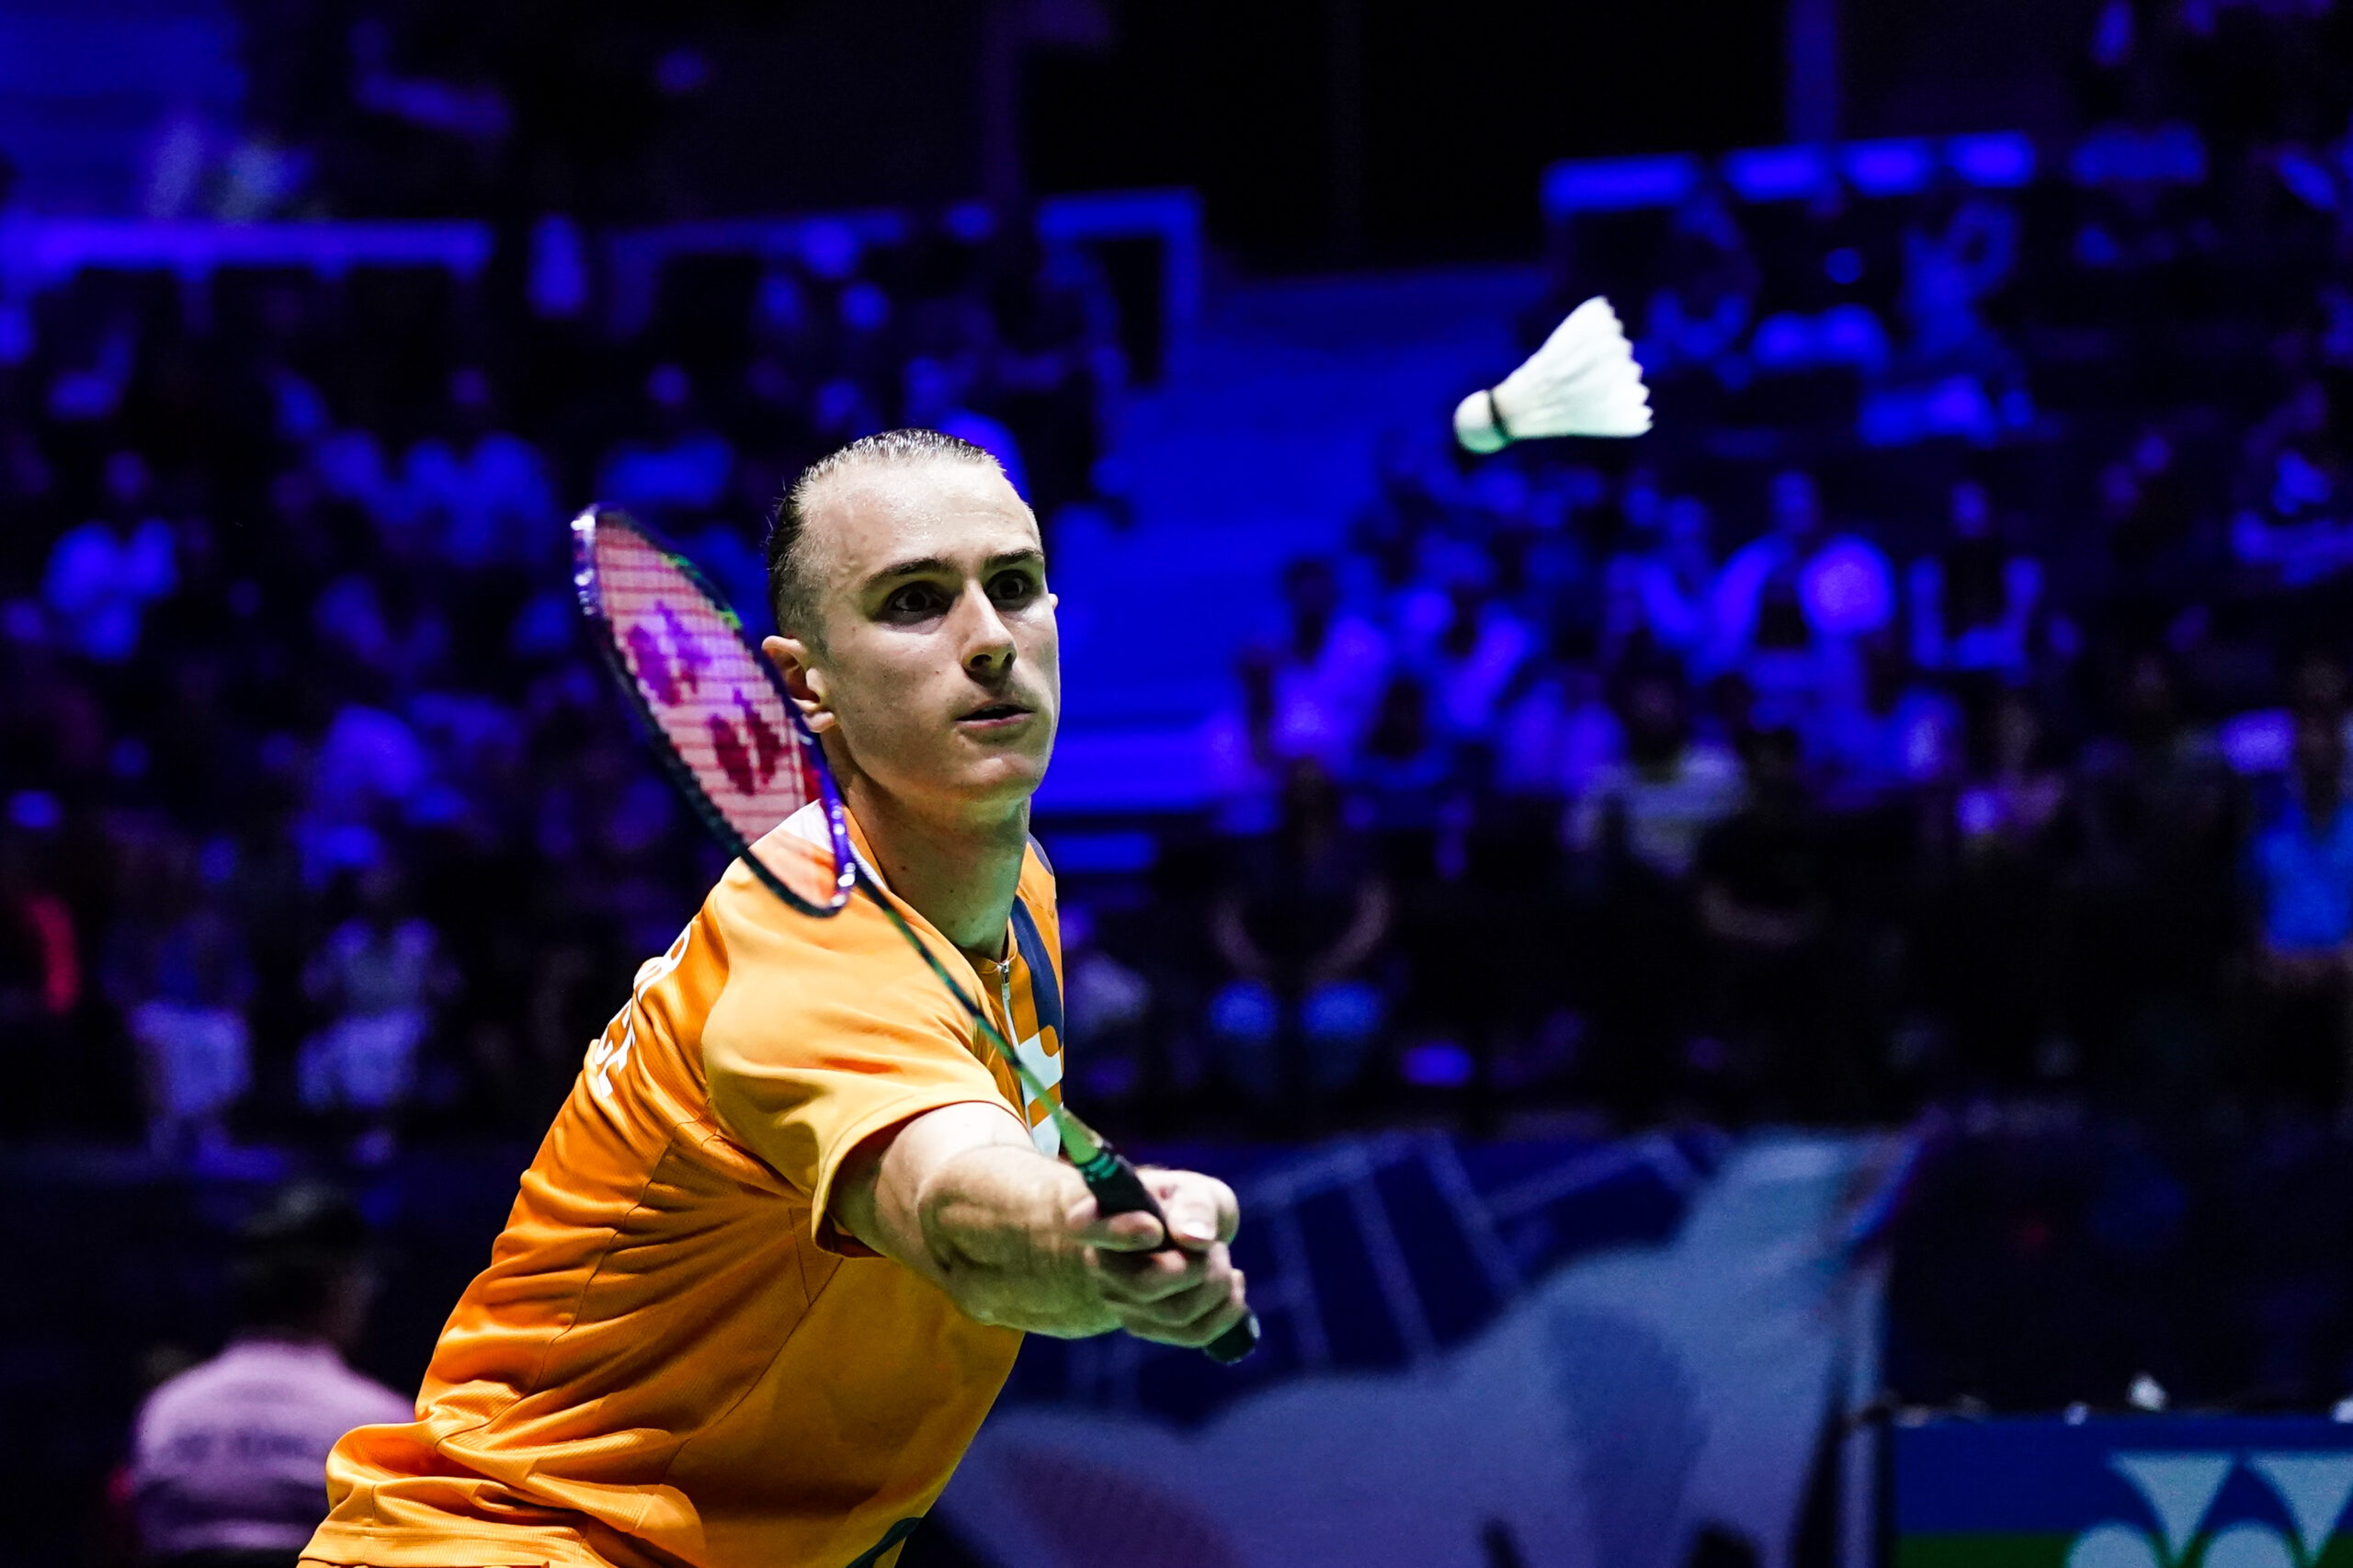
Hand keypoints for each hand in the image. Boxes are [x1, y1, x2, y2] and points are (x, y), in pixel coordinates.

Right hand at [1068, 1168, 1248, 1349]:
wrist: (1181, 1231)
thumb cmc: (1182, 1205)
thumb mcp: (1194, 1190)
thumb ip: (1195, 1205)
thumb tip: (1196, 1239)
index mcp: (1099, 1216)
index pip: (1088, 1226)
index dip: (1120, 1232)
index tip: (1154, 1229)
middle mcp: (1099, 1264)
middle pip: (1145, 1284)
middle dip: (1196, 1266)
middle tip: (1212, 1244)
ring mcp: (1119, 1301)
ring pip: (1176, 1312)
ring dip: (1217, 1283)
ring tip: (1219, 1256)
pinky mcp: (1146, 1326)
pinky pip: (1194, 1333)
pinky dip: (1226, 1309)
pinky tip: (1233, 1283)